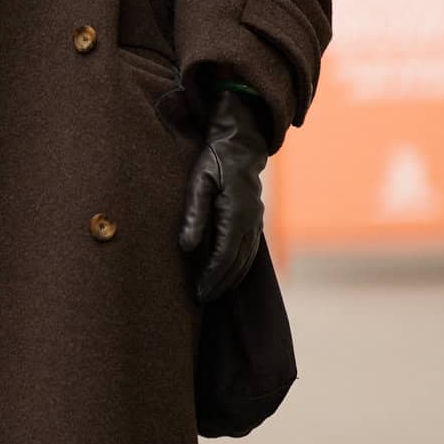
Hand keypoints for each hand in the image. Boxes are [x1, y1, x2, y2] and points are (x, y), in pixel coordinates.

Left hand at [178, 86, 269, 303]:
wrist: (240, 144)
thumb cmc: (214, 161)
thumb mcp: (198, 183)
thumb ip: (194, 214)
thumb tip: (186, 246)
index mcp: (236, 213)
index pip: (225, 255)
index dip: (212, 276)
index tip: (198, 291)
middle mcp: (251, 221)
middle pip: (237, 263)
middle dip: (220, 283)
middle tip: (201, 299)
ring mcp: (256, 221)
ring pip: (246, 259)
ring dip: (231, 279)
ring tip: (212, 293)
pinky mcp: (255, 220)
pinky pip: (250, 251)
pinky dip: (239, 267)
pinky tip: (228, 275)